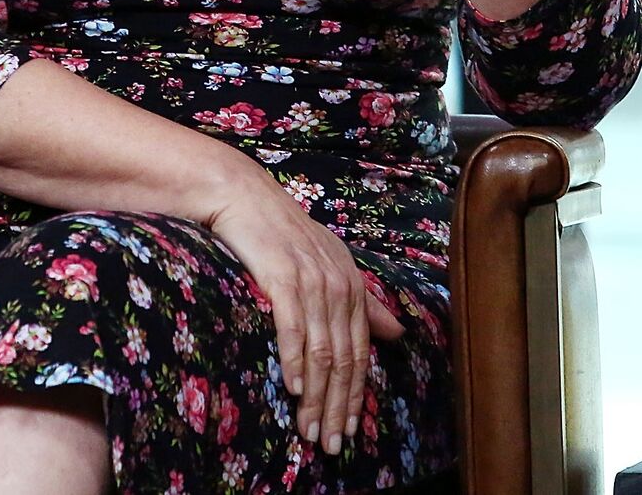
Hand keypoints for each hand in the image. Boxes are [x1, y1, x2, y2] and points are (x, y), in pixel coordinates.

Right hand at [203, 172, 406, 457]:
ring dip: (315, 396)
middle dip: (337, 407)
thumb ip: (364, 303)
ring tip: (308, 429)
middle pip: (344, 359)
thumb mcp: (331, 265)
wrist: (244, 197)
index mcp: (354, 285)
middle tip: (328, 443)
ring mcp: (312, 282)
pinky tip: (291, 387)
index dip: (355, 395)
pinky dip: (293, 360)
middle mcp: (339, 285)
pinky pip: (292, 328)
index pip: (360, 353)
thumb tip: (398, 334)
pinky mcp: (283, 278)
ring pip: (320, 351)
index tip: (347, 430)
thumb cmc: (284, 234)